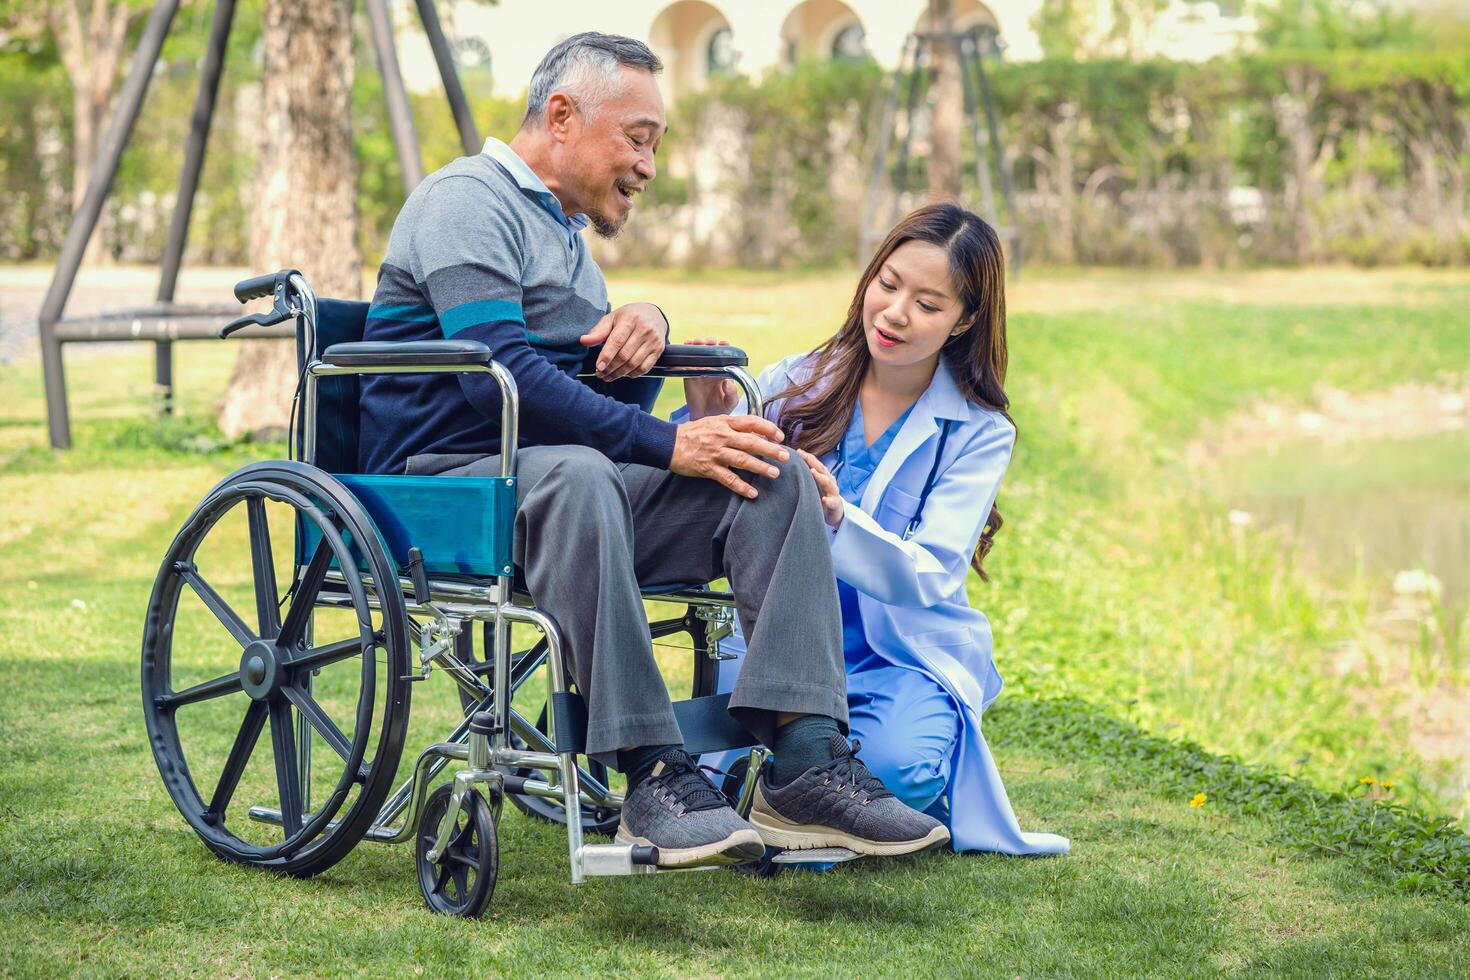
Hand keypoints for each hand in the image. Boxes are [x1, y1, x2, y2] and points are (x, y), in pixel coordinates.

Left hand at [579, 302, 667, 380]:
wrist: (654, 314)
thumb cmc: (628, 317)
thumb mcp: (612, 318)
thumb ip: (598, 331)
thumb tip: (584, 341)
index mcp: (630, 319)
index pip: (617, 341)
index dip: (607, 356)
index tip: (598, 367)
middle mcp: (644, 329)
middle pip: (625, 355)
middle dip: (610, 368)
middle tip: (600, 374)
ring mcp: (653, 340)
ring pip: (634, 363)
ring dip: (619, 373)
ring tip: (608, 376)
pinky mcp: (659, 350)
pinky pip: (645, 368)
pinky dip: (632, 374)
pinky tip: (623, 374)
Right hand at [671, 414, 788, 498]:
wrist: (669, 443)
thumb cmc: (694, 432)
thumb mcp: (715, 422)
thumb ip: (735, 426)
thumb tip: (757, 432)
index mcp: (725, 423)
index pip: (751, 422)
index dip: (768, 428)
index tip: (780, 436)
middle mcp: (722, 437)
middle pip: (751, 442)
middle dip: (770, 449)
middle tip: (786, 456)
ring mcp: (715, 453)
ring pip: (742, 460)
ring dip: (760, 467)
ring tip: (775, 473)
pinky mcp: (708, 469)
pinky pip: (728, 479)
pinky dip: (741, 487)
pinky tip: (753, 493)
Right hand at [681, 337, 739, 418]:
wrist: (704, 418)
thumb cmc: (720, 409)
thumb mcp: (731, 403)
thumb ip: (732, 393)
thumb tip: (728, 383)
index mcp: (725, 372)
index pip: (726, 356)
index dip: (725, 347)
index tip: (724, 344)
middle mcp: (713, 368)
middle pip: (712, 350)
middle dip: (710, 342)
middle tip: (710, 342)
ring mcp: (700, 369)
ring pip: (699, 352)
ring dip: (698, 344)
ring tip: (698, 343)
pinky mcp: (688, 373)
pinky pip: (687, 360)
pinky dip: (686, 352)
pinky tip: (687, 347)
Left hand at [798, 449, 842, 528]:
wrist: (836, 513)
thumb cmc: (822, 496)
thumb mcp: (815, 485)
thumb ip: (807, 476)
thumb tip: (791, 466)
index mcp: (824, 476)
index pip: (816, 464)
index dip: (808, 457)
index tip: (798, 451)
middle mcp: (830, 482)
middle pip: (822, 470)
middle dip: (813, 462)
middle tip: (803, 455)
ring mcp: (833, 492)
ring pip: (828, 483)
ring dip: (820, 477)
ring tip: (812, 472)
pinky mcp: (835, 505)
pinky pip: (833, 502)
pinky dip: (829, 501)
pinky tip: (824, 500)